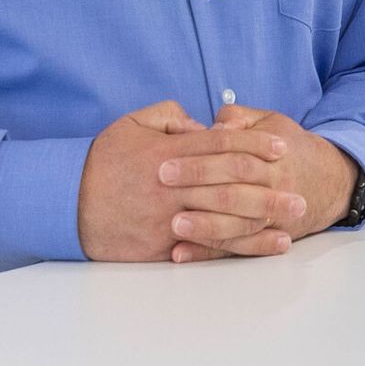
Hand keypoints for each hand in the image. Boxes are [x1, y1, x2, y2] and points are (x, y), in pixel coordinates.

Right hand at [78, 101, 302, 264]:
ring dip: (266, 218)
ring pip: (228, 217)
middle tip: (303, 189)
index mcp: (169, 154)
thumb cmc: (100, 162)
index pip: (222, 146)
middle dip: (272, 186)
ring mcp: (170, 218)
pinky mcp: (164, 246)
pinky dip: (241, 247)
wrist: (61, 203)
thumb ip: (170, 117)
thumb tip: (203, 123)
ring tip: (295, 218)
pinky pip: (210, 247)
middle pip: (233, 183)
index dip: (256, 144)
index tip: (282, 147)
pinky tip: (267, 245)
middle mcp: (174, 186)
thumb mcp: (131, 125)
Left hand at [159, 106, 359, 261]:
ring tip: (174, 226)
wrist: (331, 181)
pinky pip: (238, 247)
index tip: (166, 159)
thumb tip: (212, 125)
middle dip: (198, 184)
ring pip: (239, 223)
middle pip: (236, 187)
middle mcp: (276, 184)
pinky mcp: (268, 237)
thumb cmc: (291, 149)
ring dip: (206, 226)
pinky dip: (209, 252)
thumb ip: (240, 118)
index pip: (235, 152)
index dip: (201, 155)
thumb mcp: (272, 122)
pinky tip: (180, 252)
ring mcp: (273, 215)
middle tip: (161, 183)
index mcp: (273, 153)